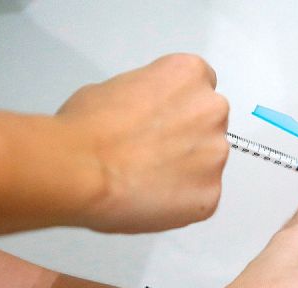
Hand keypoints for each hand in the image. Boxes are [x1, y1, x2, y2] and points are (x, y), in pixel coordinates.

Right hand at [57, 53, 228, 232]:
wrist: (81, 169)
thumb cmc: (88, 128)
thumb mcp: (113, 88)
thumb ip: (144, 99)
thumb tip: (141, 117)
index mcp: (189, 74)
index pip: (200, 87)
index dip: (178, 107)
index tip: (163, 120)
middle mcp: (212, 110)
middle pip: (208, 124)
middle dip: (186, 138)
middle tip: (151, 152)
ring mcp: (216, 155)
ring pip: (207, 164)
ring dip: (186, 171)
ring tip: (145, 178)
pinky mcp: (210, 194)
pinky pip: (201, 198)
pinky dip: (181, 202)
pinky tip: (151, 198)